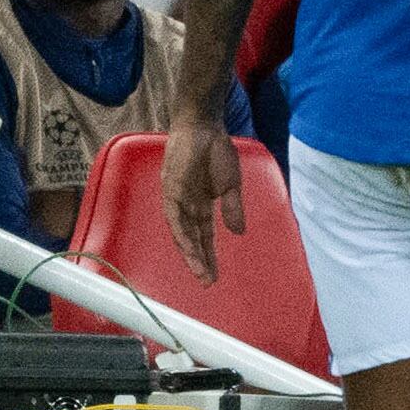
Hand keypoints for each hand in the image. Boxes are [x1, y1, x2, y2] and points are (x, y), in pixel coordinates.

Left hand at [161, 112, 245, 281]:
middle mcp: (186, 207)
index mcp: (201, 206)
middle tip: (207, 281)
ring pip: (181, 233)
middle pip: (192, 240)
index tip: (214, 276)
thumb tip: (239, 232)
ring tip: (200, 271)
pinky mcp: (170, 191)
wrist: (204, 128)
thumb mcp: (231, 185)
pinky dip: (181, 233)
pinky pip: (174, 217)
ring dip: (190, 253)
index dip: (208, 256)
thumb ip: (233, 209)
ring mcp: (177, 200)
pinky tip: (189, 247)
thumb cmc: (217, 152)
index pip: (204, 237)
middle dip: (199, 261)